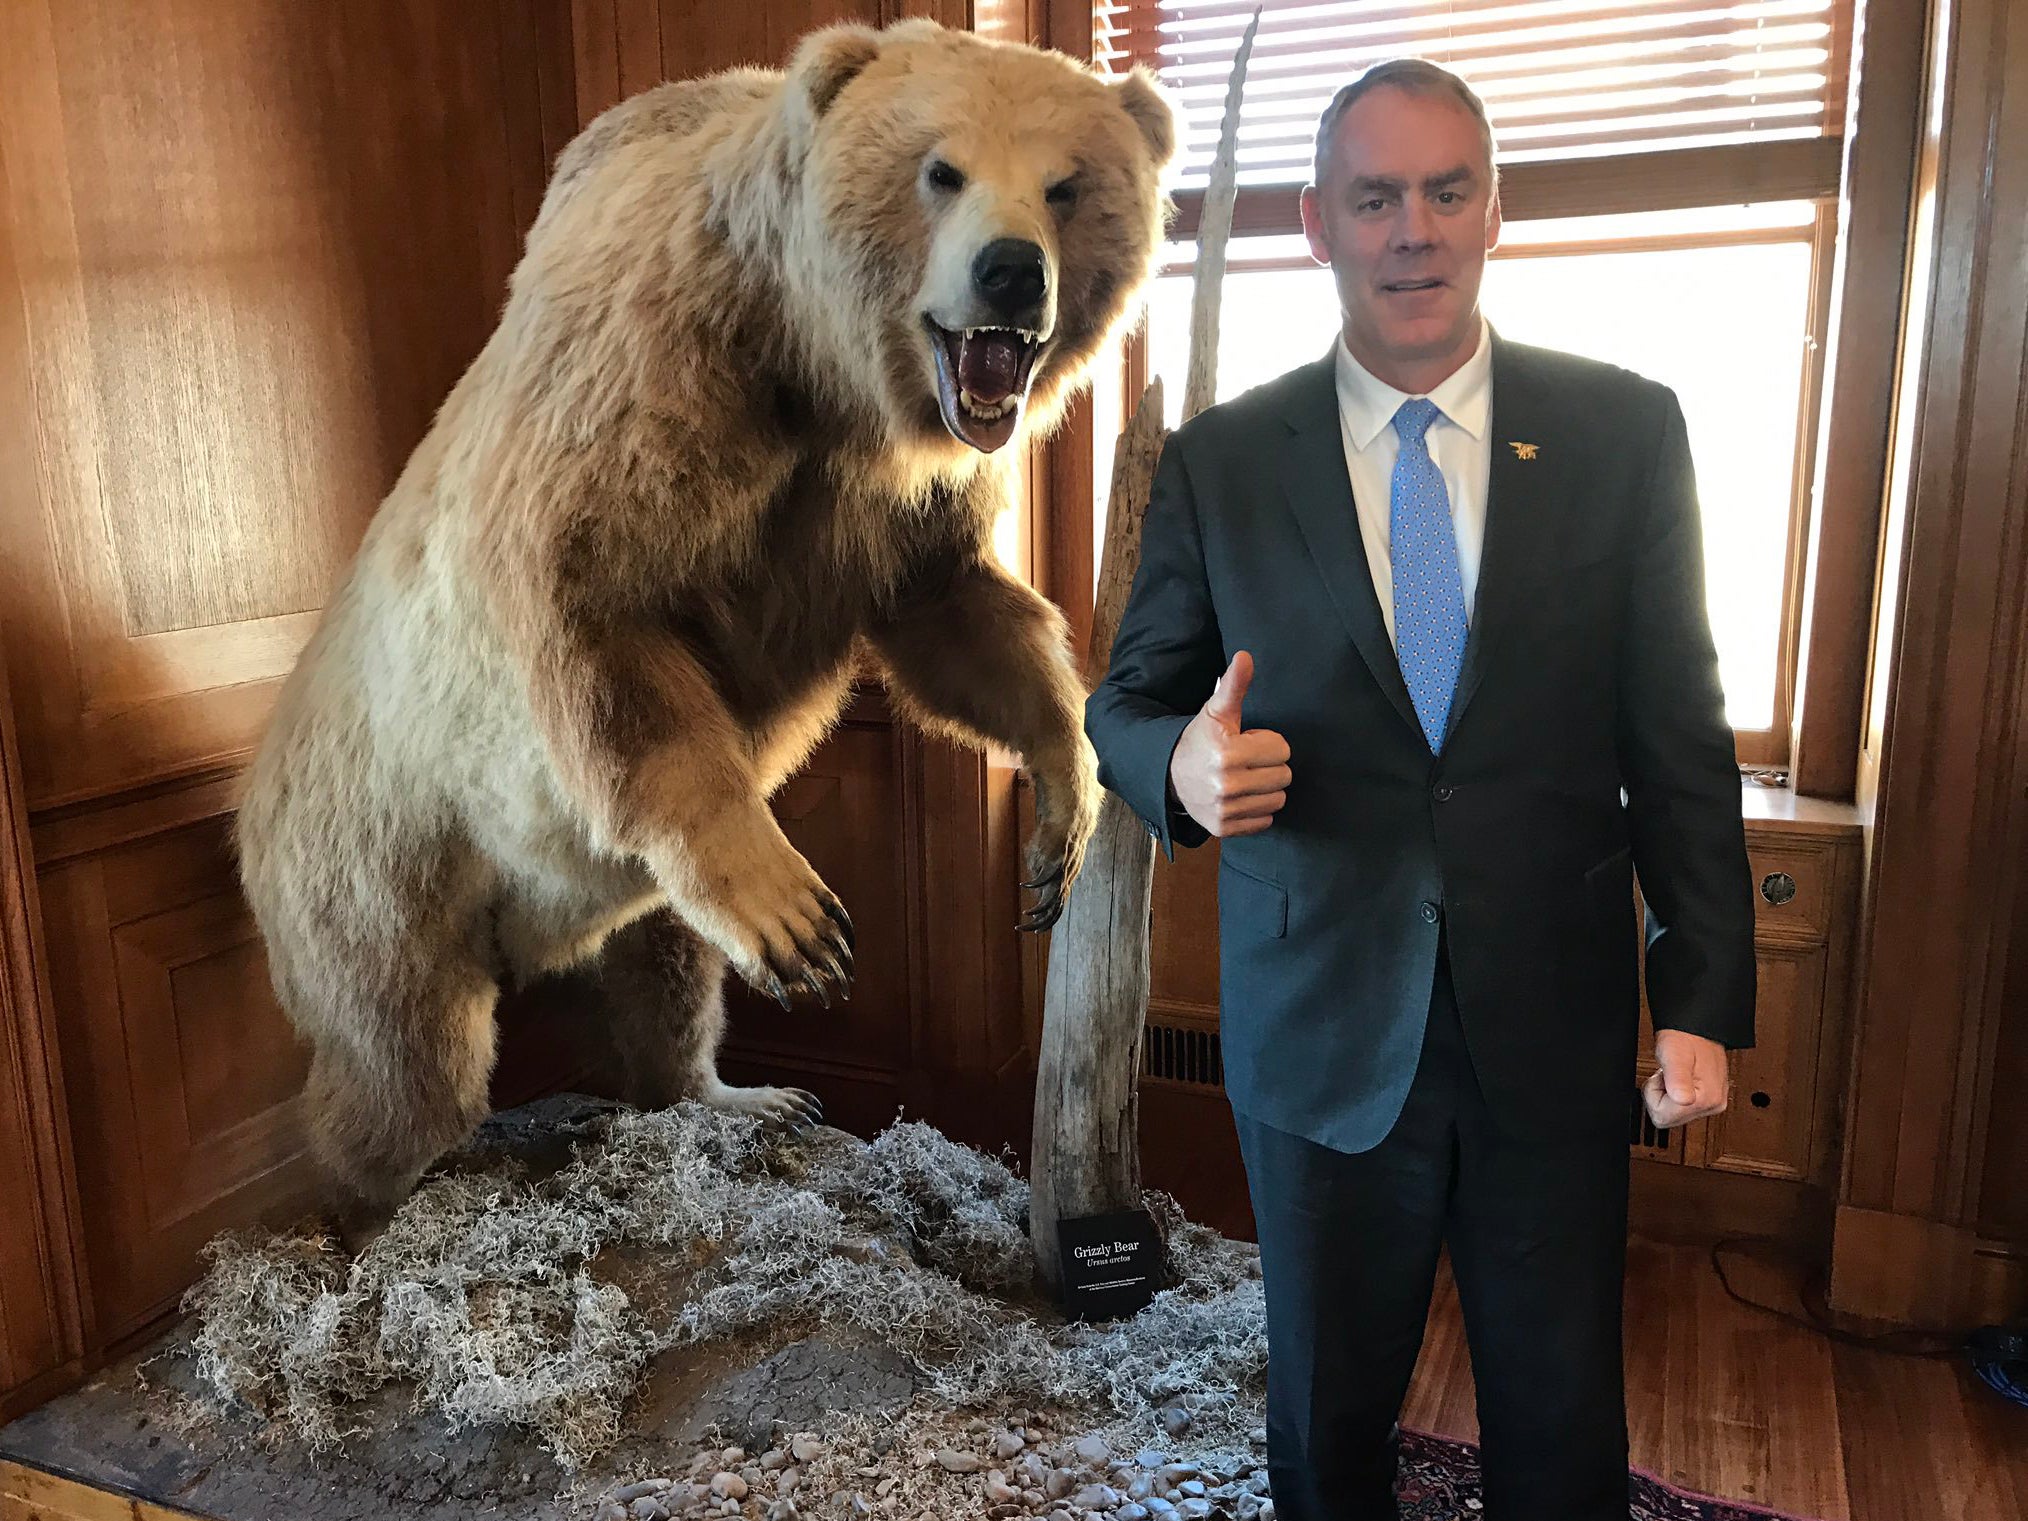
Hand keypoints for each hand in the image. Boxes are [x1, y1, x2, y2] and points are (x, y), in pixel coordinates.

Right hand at [1168, 650, 1290, 837]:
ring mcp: (1225, 810)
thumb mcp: (1215, 712)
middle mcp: (1226, 784)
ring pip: (1278, 800)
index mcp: (1227, 752)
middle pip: (1284, 776)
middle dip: (1269, 766)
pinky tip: (1240, 798)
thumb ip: (1234, 685)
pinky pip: (1265, 821)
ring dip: (1266, 789)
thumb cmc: (1200, 740)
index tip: (1247, 742)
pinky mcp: (1224, 828)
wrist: (1169, 776)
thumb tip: (1245, 656)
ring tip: (1244, 779)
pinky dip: (1256, 810)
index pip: (1282, 749)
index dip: (1267, 743)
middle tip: (1246, 761)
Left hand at [1642, 1029, 1729, 1128]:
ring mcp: (1713, 1103)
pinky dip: (1675, 1094)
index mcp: (1705, 1099)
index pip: (1663, 1118)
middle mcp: (1713, 1105)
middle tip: (1667, 1077)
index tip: (1664, 1079)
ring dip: (1667, 1096)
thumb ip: (1677, 1079)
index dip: (1655, 1096)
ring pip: (1674, 1114)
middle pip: (1669, 1119)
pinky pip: (1682, 1108)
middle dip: (1661, 1098)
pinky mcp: (1710, 1099)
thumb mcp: (1673, 1055)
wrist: (1697, 1029)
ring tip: (1674, 1076)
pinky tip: (1680, 1080)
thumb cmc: (1684, 1038)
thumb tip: (1683, 1100)